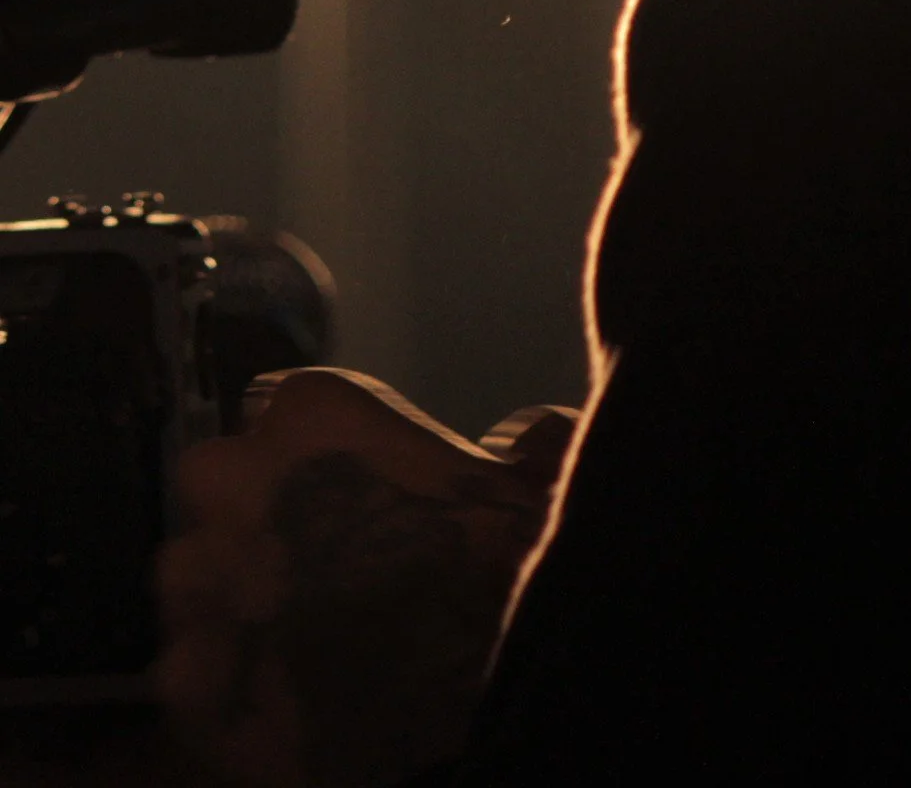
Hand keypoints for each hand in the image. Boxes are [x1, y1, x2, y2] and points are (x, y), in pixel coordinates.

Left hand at [156, 368, 577, 787]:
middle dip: (258, 511)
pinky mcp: (185, 677)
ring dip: (236, 592)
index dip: (320, 449)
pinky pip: (195, 666)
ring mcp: (200, 581)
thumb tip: (529, 436)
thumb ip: (526, 441)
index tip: (355, 485)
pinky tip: (290, 689)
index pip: (285, 402)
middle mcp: (236, 478)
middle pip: (223, 480)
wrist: (475, 697)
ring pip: (198, 573)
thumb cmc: (500, 574)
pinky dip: (232, 677)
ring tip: (306, 629)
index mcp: (314, 409)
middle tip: (326, 556)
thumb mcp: (534, 484)